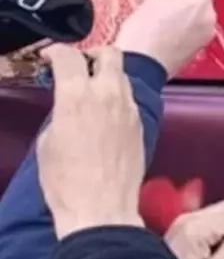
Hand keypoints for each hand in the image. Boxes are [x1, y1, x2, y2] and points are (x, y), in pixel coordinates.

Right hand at [36, 46, 145, 238]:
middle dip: (92, 53)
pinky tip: (105, 112)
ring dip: (107, 75)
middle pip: (109, 53)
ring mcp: (129, 108)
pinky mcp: (140, 123)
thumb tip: (68, 105)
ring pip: (122, 75)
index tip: (49, 56)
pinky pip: (129, 99)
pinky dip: (116, 96)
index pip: (70, 56)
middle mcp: (108, 95)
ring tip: (91, 90)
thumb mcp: (48, 142)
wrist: (101, 207)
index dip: (56, 51)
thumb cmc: (66, 181)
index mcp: (77, 96)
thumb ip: (60, 111)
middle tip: (79, 65)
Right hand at [115, 0, 219, 78]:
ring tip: (161, 12)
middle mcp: (209, 14)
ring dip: (187, 5)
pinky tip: (168, 26)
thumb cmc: (142, 31)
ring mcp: (208, 31)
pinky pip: (198, 23)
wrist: (141, 69)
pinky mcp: (202, 43)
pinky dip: (187, 19)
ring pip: (200, 8)